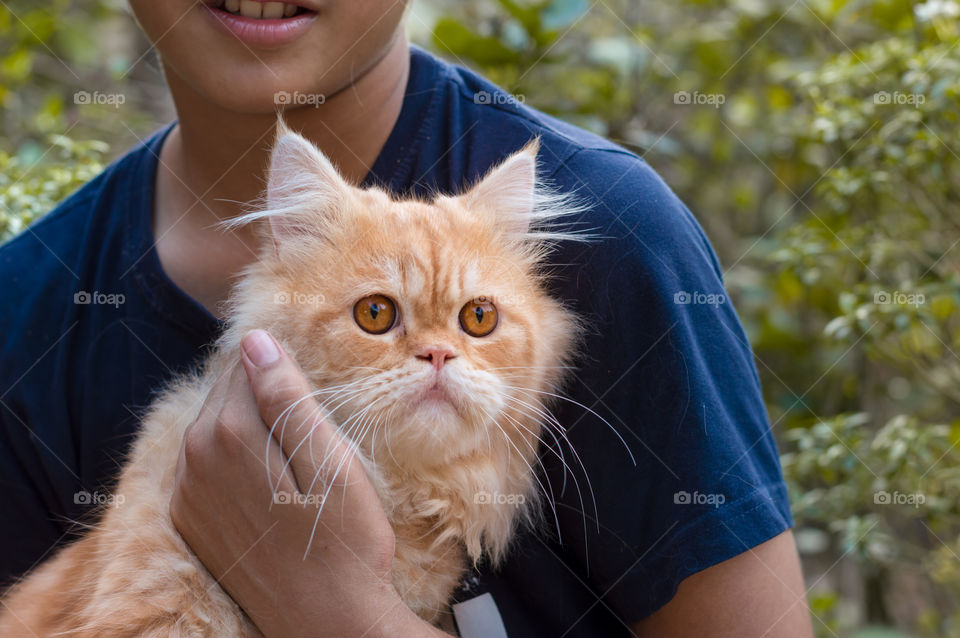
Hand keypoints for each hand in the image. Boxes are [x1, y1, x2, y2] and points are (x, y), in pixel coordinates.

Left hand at [170, 329, 447, 637]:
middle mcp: (193, 460)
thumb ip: (287, 397)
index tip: (310, 380)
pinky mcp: (190, 522)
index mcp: (227, 434)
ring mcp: (186, 495)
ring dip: (248, 424)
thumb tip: (255, 340)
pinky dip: (232, 459)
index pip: (243, 363)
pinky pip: (204, 465)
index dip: (279, 363)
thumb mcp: (330, 460)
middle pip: (223, 394)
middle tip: (309, 419)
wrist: (326, 623)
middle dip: (261, 393)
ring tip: (294, 448)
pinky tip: (270, 478)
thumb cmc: (344, 540)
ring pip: (212, 428)